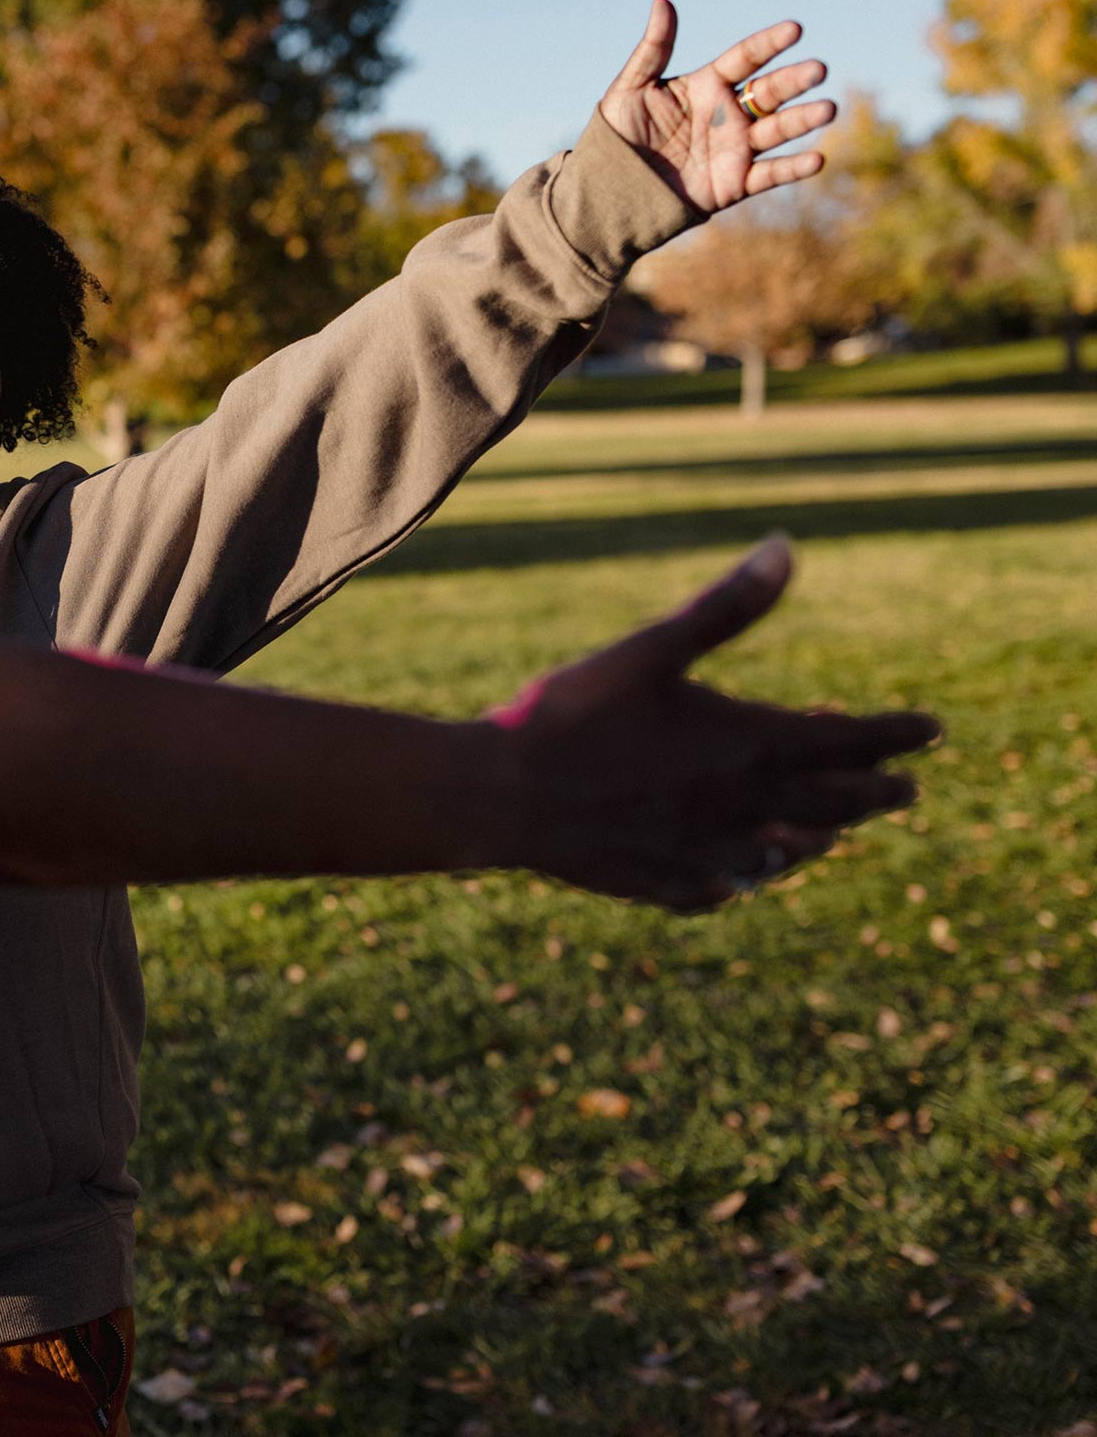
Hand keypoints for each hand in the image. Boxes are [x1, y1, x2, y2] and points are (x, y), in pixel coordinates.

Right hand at [490, 538, 936, 911]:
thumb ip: (725, 607)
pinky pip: (725, 887)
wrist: (504, 795)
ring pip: (788, 853)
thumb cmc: (574, 714)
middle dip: (876, 794)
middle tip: (904, 791)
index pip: (851, 741)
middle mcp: (744, 806)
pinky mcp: (665, 883)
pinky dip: (748, 878)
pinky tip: (743, 876)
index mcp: (749, 744)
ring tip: (832, 832)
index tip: (932, 731)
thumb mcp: (651, 649)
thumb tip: (786, 548)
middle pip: (834, 804)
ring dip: (821, 837)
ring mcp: (707, 853)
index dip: (896, 735)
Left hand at [597, 0, 835, 214]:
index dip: (769, 44)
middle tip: (819, 69)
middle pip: (769, 91)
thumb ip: (653, 49)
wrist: (608, 188)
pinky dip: (793, 168)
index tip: (795, 29)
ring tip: (828, 109)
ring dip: (803, 120)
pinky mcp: (734, 184)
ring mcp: (734, 148)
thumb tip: (662, 1)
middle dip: (795, 81)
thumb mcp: (630, 89)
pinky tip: (818, 158)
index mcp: (707, 85)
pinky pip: (769, 174)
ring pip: (777, 130)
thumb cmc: (617, 135)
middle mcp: (727, 113)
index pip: (745, 58)